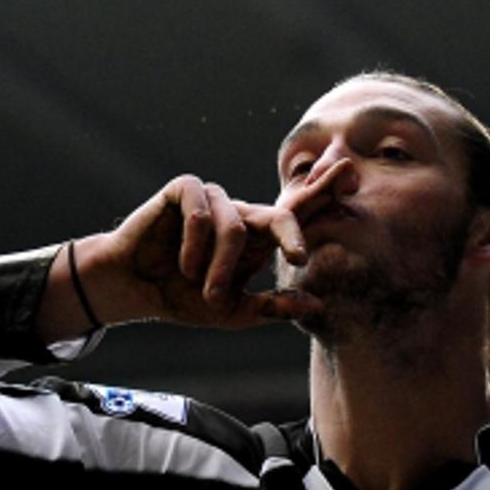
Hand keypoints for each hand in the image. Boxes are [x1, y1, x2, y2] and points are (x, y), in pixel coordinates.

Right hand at [74, 161, 351, 330]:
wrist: (135, 289)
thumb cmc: (184, 297)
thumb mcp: (234, 311)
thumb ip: (273, 307)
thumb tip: (317, 305)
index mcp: (258, 239)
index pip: (297, 216)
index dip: (324, 196)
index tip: (353, 178)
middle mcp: (241, 215)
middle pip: (282, 208)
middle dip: (305, 210)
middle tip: (313, 231)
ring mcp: (214, 200)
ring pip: (235, 228)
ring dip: (218, 267)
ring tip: (201, 288)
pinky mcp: (185, 190)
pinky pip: (202, 213)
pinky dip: (194, 244)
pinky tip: (182, 264)